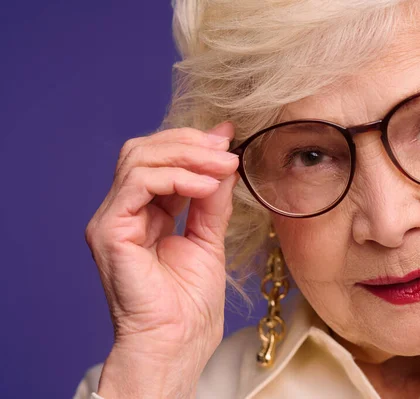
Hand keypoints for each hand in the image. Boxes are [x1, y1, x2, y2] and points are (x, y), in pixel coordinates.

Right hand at [84, 122, 238, 397]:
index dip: (192, 144)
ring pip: (138, 159)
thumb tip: (225, 156)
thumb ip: (212, 197)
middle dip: (190, 144)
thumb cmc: (190, 304)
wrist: (178, 343)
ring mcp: (112, 220)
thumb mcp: (209, 236)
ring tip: (224, 168)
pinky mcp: (109, 231)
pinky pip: (138, 184)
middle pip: (144, 151)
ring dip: (187, 156)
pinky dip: (175, 177)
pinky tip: (206, 186)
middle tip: (228, 151)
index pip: (158, 159)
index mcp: (144, 213)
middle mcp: (124, 212)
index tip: (230, 140)